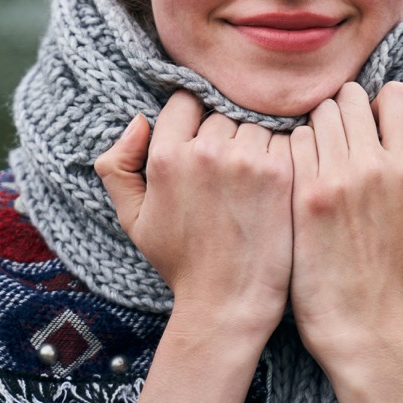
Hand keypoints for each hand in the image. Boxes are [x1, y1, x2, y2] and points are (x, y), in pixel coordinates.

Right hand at [94, 91, 293, 334]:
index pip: (185, 101)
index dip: (194, 117)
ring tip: (250, 178)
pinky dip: (281, 153)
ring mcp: (245, 160)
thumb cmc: (180, 261)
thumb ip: (117, 165)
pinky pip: (284, 138)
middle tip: (228, 167)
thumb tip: (138, 119)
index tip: (202, 140)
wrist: (228, 300)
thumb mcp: (132, 218)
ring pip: (255, 122)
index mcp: (166, 157)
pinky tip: (273, 182)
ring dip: (255, 141)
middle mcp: (205, 151)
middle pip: (222, 111)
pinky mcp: (280, 172)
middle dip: (225, 131)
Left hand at [288, 81, 402, 390]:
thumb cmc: (394, 275)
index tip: (373, 121)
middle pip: (350, 97)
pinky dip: (295, 147)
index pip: (394, 96)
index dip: (382, 102)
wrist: (357, 324)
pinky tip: (300, 171)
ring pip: (319, 113)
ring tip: (320, 154)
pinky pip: (293, 141)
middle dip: (346, 109)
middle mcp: (373, 167)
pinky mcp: (302, 194)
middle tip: (341, 136)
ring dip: (319, 126)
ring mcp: (335, 179)